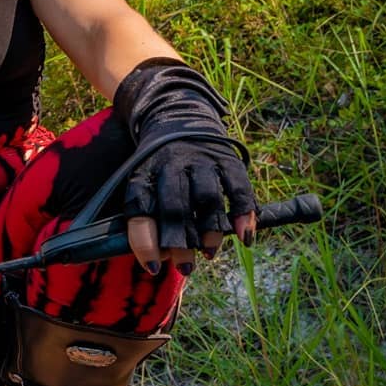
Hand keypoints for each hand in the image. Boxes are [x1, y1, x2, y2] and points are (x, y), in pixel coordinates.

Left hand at [114, 59, 257, 276]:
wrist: (176, 117)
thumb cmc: (157, 167)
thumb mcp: (142, 184)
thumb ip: (147, 219)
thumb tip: (159, 261)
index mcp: (144, 175)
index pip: (139, 211)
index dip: (145, 243)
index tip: (154, 267)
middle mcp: (171, 166)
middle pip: (175, 208)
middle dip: (181, 244)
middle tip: (186, 268)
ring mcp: (201, 161)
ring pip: (207, 199)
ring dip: (210, 232)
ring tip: (210, 253)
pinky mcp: (227, 160)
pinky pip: (238, 189)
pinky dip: (244, 215)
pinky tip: (245, 237)